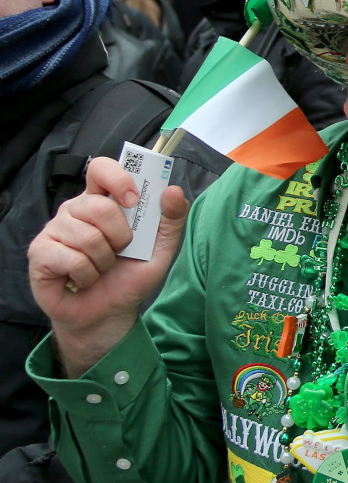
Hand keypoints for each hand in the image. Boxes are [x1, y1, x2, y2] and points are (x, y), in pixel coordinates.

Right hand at [28, 156, 189, 376]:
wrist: (108, 313)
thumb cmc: (129, 277)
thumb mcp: (160, 249)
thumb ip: (171, 219)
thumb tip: (172, 191)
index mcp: (103, 202)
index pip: (101, 169)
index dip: (117, 179)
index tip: (133, 200)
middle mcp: (75, 211)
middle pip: (99, 206)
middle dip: (120, 236)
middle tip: (118, 251)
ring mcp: (54, 230)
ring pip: (87, 236)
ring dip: (103, 261)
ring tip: (100, 268)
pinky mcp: (40, 252)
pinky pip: (71, 258)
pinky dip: (87, 275)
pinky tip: (83, 279)